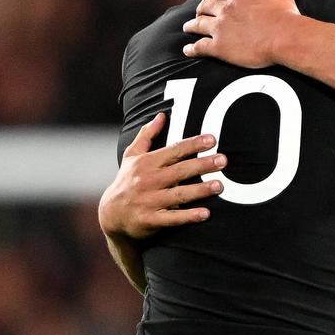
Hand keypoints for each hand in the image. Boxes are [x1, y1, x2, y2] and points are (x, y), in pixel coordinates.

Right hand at [98, 112, 225, 239]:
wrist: (111, 215)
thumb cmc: (126, 182)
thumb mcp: (132, 156)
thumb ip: (147, 135)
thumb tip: (161, 115)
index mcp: (146, 163)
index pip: (173, 151)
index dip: (193, 144)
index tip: (212, 140)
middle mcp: (148, 180)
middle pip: (180, 170)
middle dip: (202, 165)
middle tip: (223, 160)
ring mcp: (149, 201)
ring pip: (178, 194)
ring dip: (200, 190)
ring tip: (220, 186)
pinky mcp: (150, 220)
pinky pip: (172, 218)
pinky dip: (188, 216)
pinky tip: (205, 213)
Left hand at [183, 0, 298, 66]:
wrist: (286, 38)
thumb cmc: (286, 18)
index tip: (220, 3)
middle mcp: (225, 10)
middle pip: (205, 6)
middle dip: (201, 9)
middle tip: (199, 13)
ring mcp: (220, 28)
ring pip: (198, 24)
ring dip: (191, 26)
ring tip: (188, 28)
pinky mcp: (219, 47)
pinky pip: (199, 46)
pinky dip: (192, 48)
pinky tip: (188, 50)